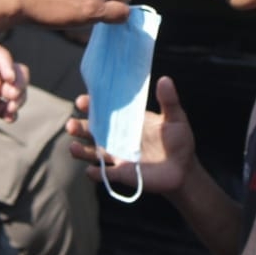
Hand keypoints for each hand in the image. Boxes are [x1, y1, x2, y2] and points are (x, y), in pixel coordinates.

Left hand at [0, 42, 27, 120]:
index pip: (3, 58)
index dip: (9, 67)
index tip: (9, 78)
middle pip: (16, 74)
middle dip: (19, 84)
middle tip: (11, 94)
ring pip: (14, 92)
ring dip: (17, 100)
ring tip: (10, 108)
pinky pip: (3, 109)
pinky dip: (9, 113)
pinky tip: (9, 117)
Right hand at [66, 76, 195, 195]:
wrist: (184, 169)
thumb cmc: (178, 141)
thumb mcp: (175, 118)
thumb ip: (169, 101)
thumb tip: (165, 80)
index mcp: (127, 121)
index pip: (104, 110)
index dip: (91, 105)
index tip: (82, 101)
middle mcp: (118, 137)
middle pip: (92, 131)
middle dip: (79, 127)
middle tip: (71, 125)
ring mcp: (118, 156)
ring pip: (93, 152)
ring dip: (81, 151)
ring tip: (73, 148)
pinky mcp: (123, 174)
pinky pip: (105, 174)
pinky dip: (96, 173)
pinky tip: (90, 171)